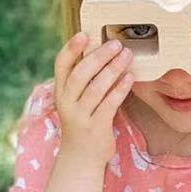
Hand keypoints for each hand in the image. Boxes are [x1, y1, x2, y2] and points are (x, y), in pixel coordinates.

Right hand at [53, 32, 133, 163]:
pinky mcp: (96, 128)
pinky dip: (120, 89)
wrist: (81, 158)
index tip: (84, 33)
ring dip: (113, 69)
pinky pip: (109, 104)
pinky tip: (130, 77)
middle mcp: (67, 103)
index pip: (61, 65)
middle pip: (80, 74)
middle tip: (116, 44)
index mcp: (60, 92)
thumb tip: (98, 45)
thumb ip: (84, 76)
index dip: (71, 48)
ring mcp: (80, 117)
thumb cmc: (82, 121)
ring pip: (96, 88)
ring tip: (127, 55)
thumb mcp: (76, 99)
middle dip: (99, 56)